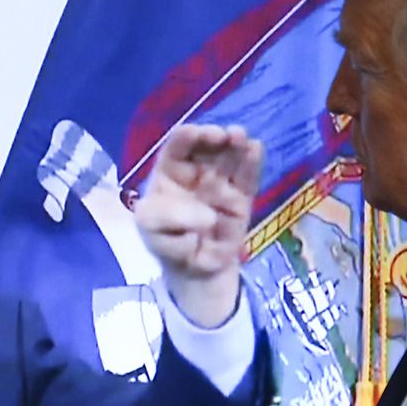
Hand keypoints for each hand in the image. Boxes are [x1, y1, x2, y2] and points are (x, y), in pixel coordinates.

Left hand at [134, 124, 263, 326]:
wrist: (194, 272)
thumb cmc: (167, 243)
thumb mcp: (151, 230)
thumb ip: (168, 218)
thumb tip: (208, 215)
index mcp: (170, 173)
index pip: (177, 148)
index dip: (186, 137)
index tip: (196, 134)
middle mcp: (197, 172)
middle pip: (207, 147)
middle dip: (215, 136)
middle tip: (223, 135)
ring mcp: (221, 184)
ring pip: (230, 158)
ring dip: (236, 144)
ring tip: (240, 136)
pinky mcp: (241, 200)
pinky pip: (248, 179)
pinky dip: (252, 163)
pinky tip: (255, 149)